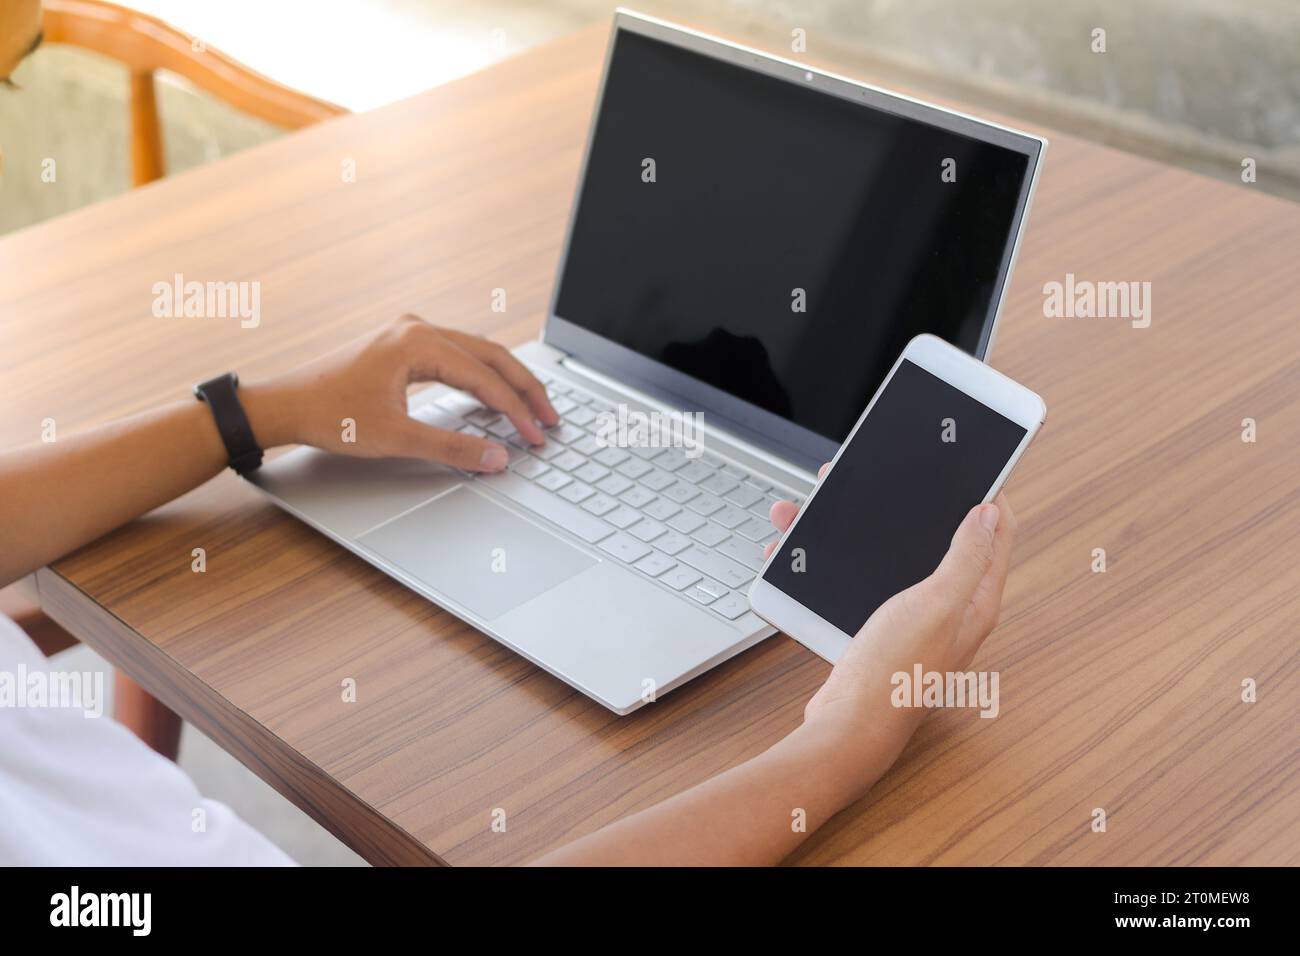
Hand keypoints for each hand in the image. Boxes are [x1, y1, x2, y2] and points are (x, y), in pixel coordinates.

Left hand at [243, 315, 557, 471]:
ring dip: (506, 381)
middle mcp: (417, 328)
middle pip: (490, 355)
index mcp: (418, 342)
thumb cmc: (331, 416)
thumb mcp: (395, 438)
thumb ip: (453, 448)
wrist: (285, 405)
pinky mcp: (403, 345)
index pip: (485, 376)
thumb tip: (498, 457)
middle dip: (525, 388)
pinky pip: (456, 356)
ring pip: (476, 353)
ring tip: (532, 408)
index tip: (537, 435)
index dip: (516, 409)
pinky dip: (481, 376)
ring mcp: (409, 333)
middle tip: (551, 418)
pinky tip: (493, 396)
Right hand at [766, 473, 1017, 803]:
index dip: (988, 497)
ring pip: (889, 555)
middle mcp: (948, 608)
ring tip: (819, 503)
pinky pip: (858, 578)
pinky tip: (804, 549)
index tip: (973, 466)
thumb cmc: (896, 673)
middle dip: (909, 504)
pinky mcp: (875, 627)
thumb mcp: (937, 604)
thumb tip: (990, 513)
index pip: (996, 535)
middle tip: (885, 475)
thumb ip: (966, 556)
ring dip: (858, 528)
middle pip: (936, 539)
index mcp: (974, 600)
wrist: (848, 725)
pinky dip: (832, 559)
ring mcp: (911, 618)